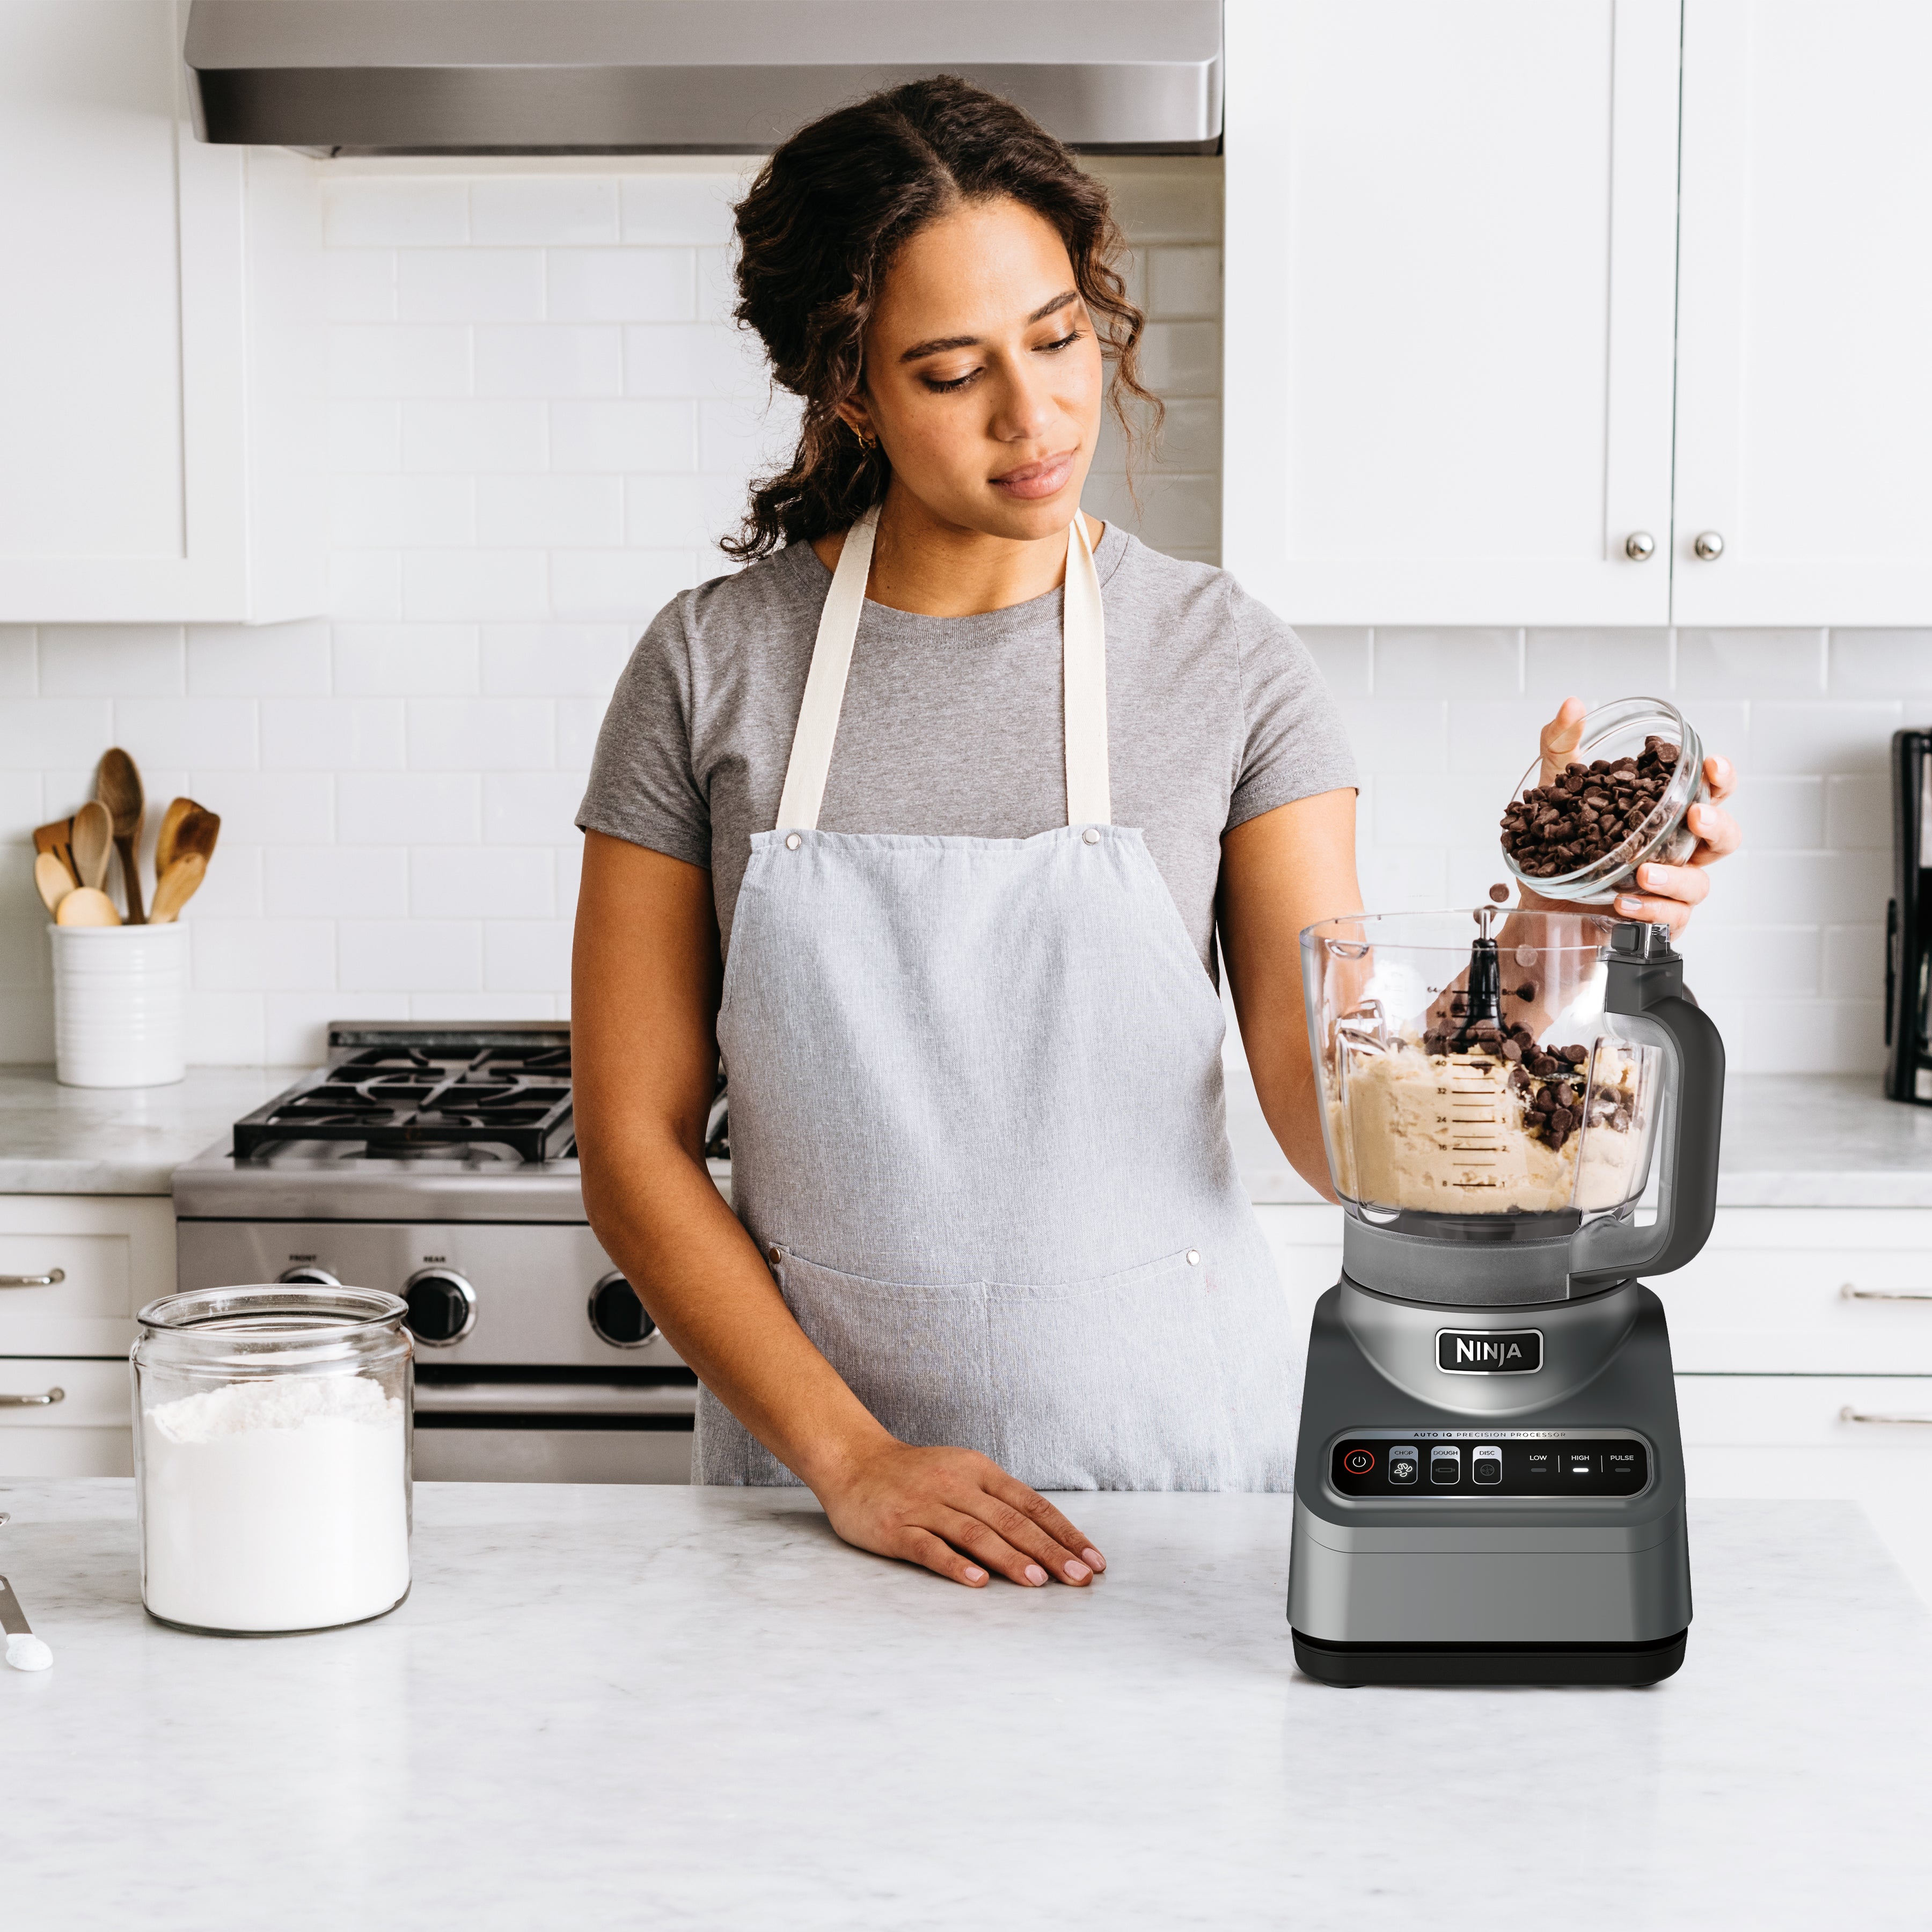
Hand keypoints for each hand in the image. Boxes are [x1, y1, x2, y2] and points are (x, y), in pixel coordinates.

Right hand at [815, 1438, 1105, 1588]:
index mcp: (979, 1471)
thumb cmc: (915, 1475)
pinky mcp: (897, 1528)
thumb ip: (997, 1501)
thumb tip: (1047, 1538)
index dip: (1065, 1533)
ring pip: (975, 1533)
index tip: (1093, 1560)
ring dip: (1010, 1558)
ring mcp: (925, 1506)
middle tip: (1080, 1578)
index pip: (1031, 1504)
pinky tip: (977, 1582)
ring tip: (1039, 1582)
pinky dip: (955, 1565)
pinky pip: (929, 1547)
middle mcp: (956, 1485)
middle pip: (1011, 1520)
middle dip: (1050, 1551)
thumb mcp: (962, 1473)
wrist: (853, 1461)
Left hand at [1524, 697, 1741, 937]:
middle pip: (1724, 837)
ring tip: (1643, 871)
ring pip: (1698, 884)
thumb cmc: (1558, 842)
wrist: (1535, 900)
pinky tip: (1623, 902)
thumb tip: (1572, 705)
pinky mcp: (1653, 921)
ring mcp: (1668, 887)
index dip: (1721, 777)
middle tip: (1695, 816)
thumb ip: (1562, 743)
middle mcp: (1675, 849)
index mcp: (1664, 813)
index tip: (1712, 764)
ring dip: (1675, 877)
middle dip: (1718, 824)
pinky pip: (1669, 920)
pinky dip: (1650, 911)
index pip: (1710, 791)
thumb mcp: (1553, 788)